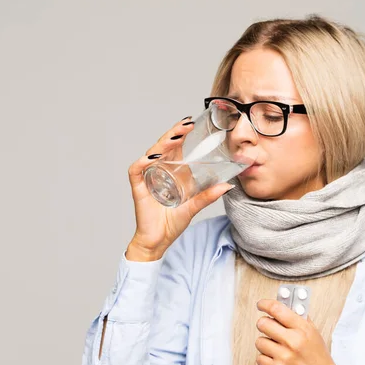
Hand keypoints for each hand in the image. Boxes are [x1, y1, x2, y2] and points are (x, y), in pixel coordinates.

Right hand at [126, 116, 233, 260]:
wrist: (158, 241)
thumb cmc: (172, 223)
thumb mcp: (194, 207)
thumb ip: (208, 196)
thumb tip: (228, 186)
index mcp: (170, 172)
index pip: (175, 148)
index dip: (181, 134)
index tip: (191, 123)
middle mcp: (157, 171)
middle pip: (163, 146)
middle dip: (174, 133)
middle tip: (187, 124)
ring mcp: (147, 178)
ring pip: (151, 154)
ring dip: (162, 143)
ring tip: (175, 136)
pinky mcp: (138, 188)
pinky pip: (136, 170)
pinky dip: (142, 162)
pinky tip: (152, 157)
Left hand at [255, 299, 337, 364]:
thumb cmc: (318, 357)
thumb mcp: (314, 332)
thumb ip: (299, 317)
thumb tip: (286, 303)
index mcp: (302, 329)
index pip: (277, 309)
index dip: (265, 304)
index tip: (261, 304)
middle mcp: (293, 341)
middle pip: (263, 323)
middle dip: (264, 323)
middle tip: (268, 326)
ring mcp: (284, 356)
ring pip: (259, 341)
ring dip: (265, 342)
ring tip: (275, 346)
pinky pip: (259, 357)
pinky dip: (265, 357)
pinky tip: (274, 357)